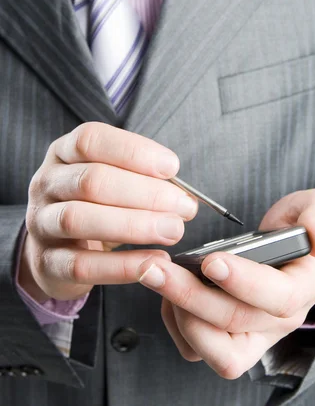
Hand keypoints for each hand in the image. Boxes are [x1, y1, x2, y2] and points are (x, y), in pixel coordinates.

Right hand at [20, 122, 197, 302]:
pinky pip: (82, 265)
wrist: (54, 249)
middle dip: (144, 193)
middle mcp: (47, 184)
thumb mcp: (109, 180)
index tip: (171, 166)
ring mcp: (41, 224)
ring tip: (173, 230)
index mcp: (63, 154)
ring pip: (78, 219)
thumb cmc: (93, 205)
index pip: (90, 140)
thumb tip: (182, 194)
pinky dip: (121, 266)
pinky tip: (153, 262)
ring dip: (134, 225)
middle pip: (90, 181)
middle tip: (183, 207)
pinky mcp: (48, 263)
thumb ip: (140, 178)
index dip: (133, 151)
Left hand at [136, 189, 314, 378]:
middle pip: (235, 322)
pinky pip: (196, 349)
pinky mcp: (227, 338)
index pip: (279, 298)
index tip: (211, 261)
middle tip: (157, 268)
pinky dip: (175, 325)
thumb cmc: (301, 225)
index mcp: (303, 287)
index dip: (244, 283)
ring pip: (215, 351)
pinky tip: (166, 291)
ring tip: (158, 277)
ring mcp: (253, 334)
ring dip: (180, 316)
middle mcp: (278, 320)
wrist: (286, 243)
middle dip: (191, 295)